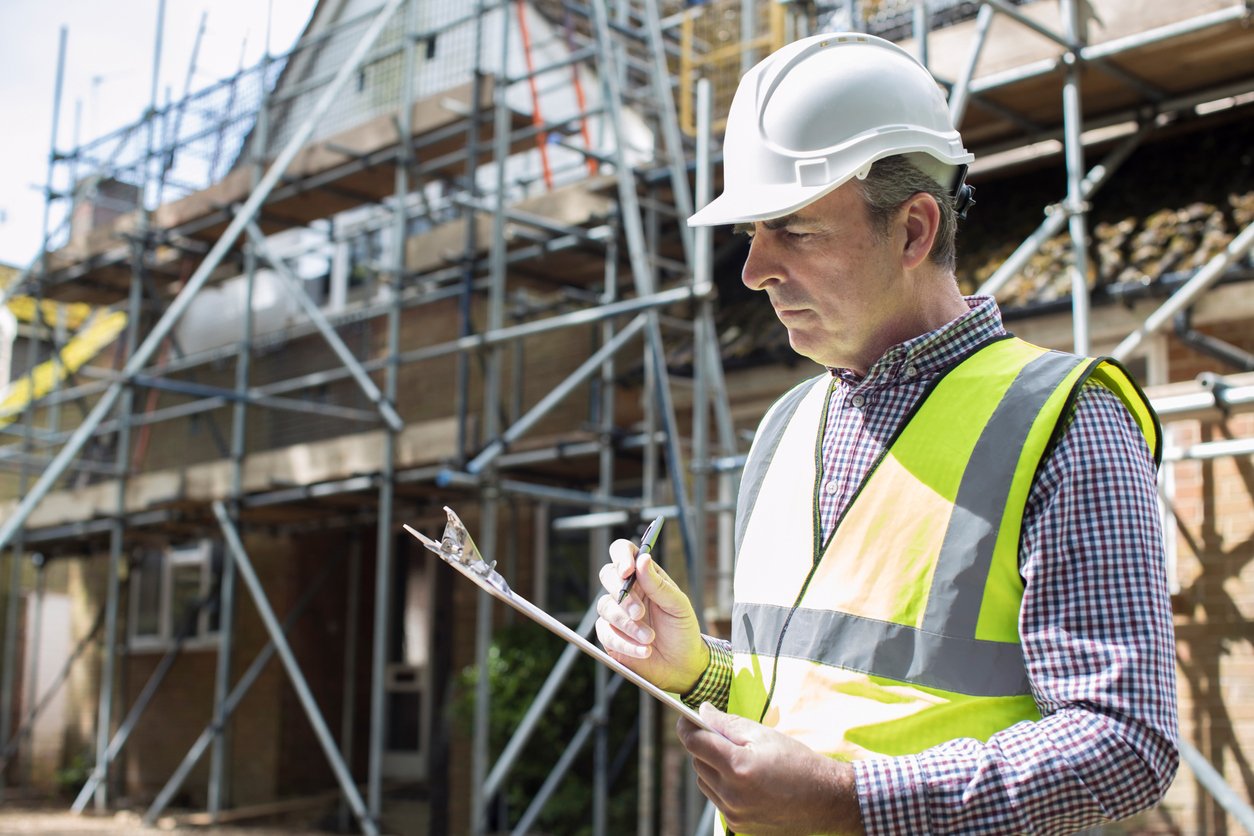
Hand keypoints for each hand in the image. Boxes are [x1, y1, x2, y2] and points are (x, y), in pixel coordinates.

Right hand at [595, 538, 707, 693]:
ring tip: (649, 638)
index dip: (621, 557)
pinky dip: (626, 644)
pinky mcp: (610, 636)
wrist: (682, 664)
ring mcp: (616, 613)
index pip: (623, 552)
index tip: (627, 571)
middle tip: (639, 613)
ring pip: (606, 607)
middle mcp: (627, 591)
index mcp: (644, 576)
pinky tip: (644, 650)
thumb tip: (642, 559)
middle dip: (623, 595)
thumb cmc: (682, 630)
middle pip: (607, 575)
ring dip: (628, 625)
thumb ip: (658, 583)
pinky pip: (606, 634)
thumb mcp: (678, 605)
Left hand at [677, 703, 864, 835]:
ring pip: (704, 782)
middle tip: (721, 736)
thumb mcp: (762, 734)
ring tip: (738, 760)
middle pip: (697, 762)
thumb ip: (727, 722)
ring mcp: (734, 813)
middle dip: (704, 746)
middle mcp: (732, 794)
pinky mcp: (739, 825)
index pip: (695, 743)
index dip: (686, 727)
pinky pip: (718, 800)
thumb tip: (701, 711)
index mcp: (737, 767)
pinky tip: (745, 780)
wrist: (824, 799)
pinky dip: (723, 786)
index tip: (684, 718)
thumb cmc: (797, 761)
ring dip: (712, 768)